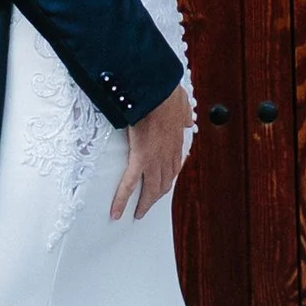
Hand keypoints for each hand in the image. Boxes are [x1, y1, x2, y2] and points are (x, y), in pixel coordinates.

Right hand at [111, 87, 189, 222]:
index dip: (169, 177)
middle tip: (149, 205)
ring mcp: (155, 160)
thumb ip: (184, 114)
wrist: (157, 90)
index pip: (174, 166)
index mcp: (175, 142)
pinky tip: (116, 212)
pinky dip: (122, 200)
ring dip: (145, 204)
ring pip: (151, 189)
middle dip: (157, 196)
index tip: (164, 183)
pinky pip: (130, 184)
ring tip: (137, 214)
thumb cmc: (166, 93)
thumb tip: (188, 119)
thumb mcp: (181, 104)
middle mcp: (168, 155)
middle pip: (165, 183)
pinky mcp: (140, 159)